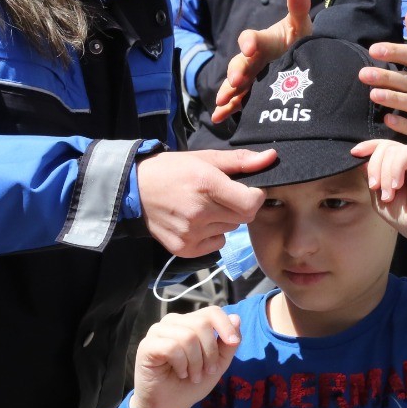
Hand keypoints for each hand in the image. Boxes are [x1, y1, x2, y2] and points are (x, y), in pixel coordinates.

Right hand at [130, 306, 241, 407]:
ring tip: (192, 375)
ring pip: (188, 336)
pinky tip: (180, 373)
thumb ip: (228, 344)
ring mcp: (158, 332)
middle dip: (210, 351)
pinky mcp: (147, 345)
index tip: (233, 342)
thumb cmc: (191, 384)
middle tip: (206, 371)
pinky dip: (181, 364)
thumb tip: (236, 318)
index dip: (225, 325)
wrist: (169, 406)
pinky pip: (172, 347)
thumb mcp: (217, 364)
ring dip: (195, 362)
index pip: (211, 312)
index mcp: (189, 322)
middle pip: (201, 323)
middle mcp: (173, 322)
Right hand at [136, 149, 272, 258]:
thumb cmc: (172, 170)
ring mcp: (191, 233)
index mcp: (207, 186)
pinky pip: (216, 244)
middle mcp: (199, 212)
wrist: (134, 190)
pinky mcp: (184, 249)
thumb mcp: (205, 158)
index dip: (255, 196)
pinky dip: (213, 234)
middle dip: (239, 206)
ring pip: (229, 230)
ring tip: (204, 207)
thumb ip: (241, 161)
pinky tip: (196, 221)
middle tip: (222, 196)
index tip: (246, 189)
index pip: (251, 203)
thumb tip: (272, 158)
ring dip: (225, 220)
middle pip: (243, 218)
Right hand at [212, 0, 313, 123]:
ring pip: (235, 83)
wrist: (303, 62)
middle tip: (236, 81)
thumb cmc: (299, 41)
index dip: (249, 42)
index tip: (250, 48)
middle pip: (239, 63)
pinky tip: (219, 117)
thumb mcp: (300, 26)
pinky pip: (237, 101)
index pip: (251, 38)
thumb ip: (298, 7)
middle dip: (236, 71)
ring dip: (227, 91)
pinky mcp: (251, 94)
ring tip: (222, 102)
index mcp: (263, 42)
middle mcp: (253, 59)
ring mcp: (251, 77)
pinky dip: (227, 109)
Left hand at [352, 139, 406, 243]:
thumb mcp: (380, 197)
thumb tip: (363, 160)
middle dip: (374, 166)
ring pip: (393, 149)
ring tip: (389, 194)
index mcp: (401, 168)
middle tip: (375, 187)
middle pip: (385, 147)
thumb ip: (372, 177)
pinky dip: (395, 169)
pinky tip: (397, 185)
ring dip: (385, 173)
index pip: (383, 149)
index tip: (355, 153)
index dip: (368, 147)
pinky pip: (405, 153)